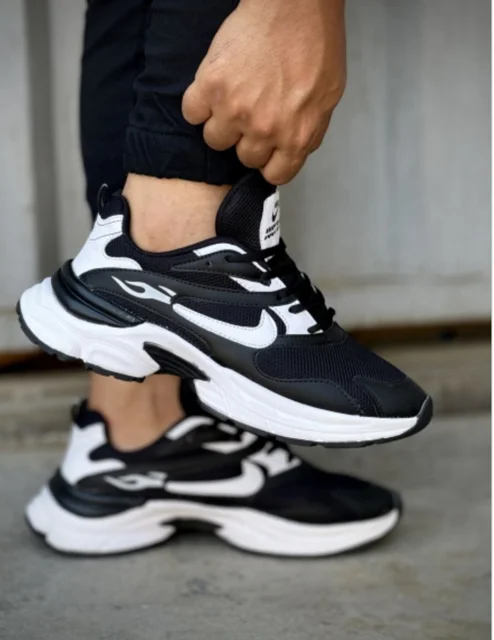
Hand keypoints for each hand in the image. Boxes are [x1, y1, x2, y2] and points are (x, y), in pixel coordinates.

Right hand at [182, 0, 345, 184]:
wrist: (294, 4)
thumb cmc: (316, 44)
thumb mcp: (327, 99)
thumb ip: (309, 132)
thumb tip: (294, 151)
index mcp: (296, 137)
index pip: (275, 174)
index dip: (270, 162)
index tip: (266, 151)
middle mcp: (264, 130)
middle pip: (243, 157)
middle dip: (247, 139)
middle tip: (252, 114)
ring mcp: (235, 110)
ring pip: (215, 139)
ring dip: (221, 123)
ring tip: (232, 99)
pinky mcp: (210, 87)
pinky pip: (192, 113)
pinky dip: (198, 104)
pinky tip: (212, 90)